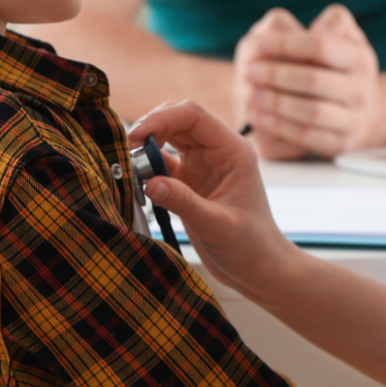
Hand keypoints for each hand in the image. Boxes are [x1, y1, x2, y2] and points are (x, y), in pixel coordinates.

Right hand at [127, 101, 297, 295]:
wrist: (259, 270)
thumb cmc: (251, 247)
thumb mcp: (218, 226)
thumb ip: (184, 203)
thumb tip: (150, 182)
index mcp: (232, 151)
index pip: (193, 116)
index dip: (162, 118)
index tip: (136, 136)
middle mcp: (218, 153)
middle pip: (178, 121)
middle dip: (150, 128)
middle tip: (126, 149)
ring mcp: (203, 166)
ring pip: (168, 139)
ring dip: (146, 148)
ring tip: (128, 164)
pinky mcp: (190, 183)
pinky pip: (163, 165)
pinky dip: (146, 168)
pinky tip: (135, 180)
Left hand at [234, 4, 382, 157]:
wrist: (364, 112)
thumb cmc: (341, 67)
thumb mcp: (344, 37)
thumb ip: (331, 22)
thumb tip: (314, 28)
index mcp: (360, 59)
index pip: (320, 46)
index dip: (286, 44)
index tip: (259, 44)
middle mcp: (361, 90)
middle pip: (313, 80)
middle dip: (275, 75)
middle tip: (248, 71)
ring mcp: (353, 120)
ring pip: (310, 111)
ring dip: (275, 102)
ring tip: (251, 94)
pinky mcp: (340, 144)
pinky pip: (306, 137)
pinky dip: (279, 126)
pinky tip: (259, 115)